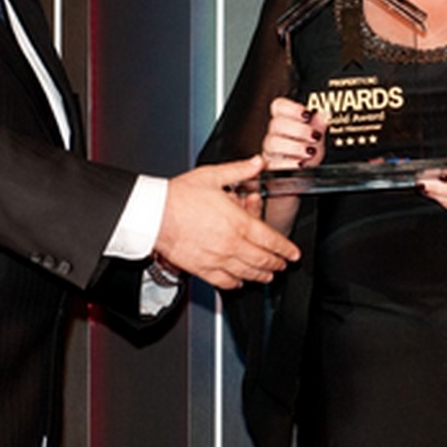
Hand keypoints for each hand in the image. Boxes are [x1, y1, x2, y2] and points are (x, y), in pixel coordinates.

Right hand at [154, 155, 300, 289]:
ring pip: (247, 273)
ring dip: (261, 276)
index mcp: (238, 222)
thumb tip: (258, 162)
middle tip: (283, 264)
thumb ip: (240, 170)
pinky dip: (235, 284)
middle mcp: (231, 244)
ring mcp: (217, 258)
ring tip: (268, 276)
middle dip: (276, 264)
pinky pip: (224, 281)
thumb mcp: (213, 176)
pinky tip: (239, 282)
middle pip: (262, 260)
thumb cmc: (179, 196)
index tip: (292, 254)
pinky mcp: (201, 269)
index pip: (270, 240)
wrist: (154, 214)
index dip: (285, 249)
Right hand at [261, 97, 327, 169]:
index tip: (306, 114)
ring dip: (294, 146)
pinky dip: (289, 164)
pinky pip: (274, 164)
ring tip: (310, 151)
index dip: (291, 108)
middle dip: (298, 129)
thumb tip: (323, 115)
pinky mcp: (270, 168)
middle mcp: (275, 135)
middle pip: (276, 124)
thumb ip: (318, 126)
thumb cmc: (309, 154)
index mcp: (284, 122)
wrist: (306, 175)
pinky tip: (300, 164)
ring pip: (273, 143)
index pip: (279, 106)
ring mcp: (271, 151)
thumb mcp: (318, 139)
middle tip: (314, 136)